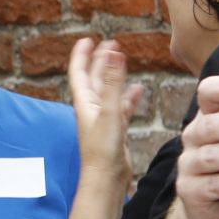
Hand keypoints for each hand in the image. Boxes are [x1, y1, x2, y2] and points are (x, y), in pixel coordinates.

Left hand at [68, 37, 145, 182]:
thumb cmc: (102, 149)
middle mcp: (92, 109)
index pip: (79, 73)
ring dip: (115, 76)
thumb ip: (113, 83)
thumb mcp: (109, 111)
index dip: (82, 55)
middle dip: (101, 61)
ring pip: (109, 91)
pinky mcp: (115, 130)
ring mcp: (104, 119)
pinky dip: (129, 96)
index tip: (87, 40)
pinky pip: (122, 107)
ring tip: (123, 61)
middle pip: (94, 78)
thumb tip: (114, 54)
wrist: (107, 178)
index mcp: (84, 103)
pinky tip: (138, 90)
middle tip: (109, 44)